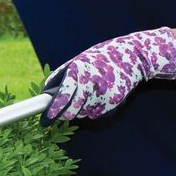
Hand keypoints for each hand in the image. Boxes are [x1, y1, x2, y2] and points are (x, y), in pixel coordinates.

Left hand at [43, 27, 175, 121]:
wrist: (131, 56)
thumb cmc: (99, 58)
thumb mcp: (77, 60)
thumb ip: (60, 76)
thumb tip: (44, 93)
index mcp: (78, 70)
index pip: (63, 95)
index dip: (54, 110)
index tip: (46, 119)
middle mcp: (91, 82)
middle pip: (72, 110)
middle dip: (65, 114)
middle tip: (61, 114)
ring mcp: (104, 93)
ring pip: (84, 113)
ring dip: (81, 109)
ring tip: (88, 93)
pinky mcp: (114, 101)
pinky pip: (96, 113)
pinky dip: (94, 108)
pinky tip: (100, 95)